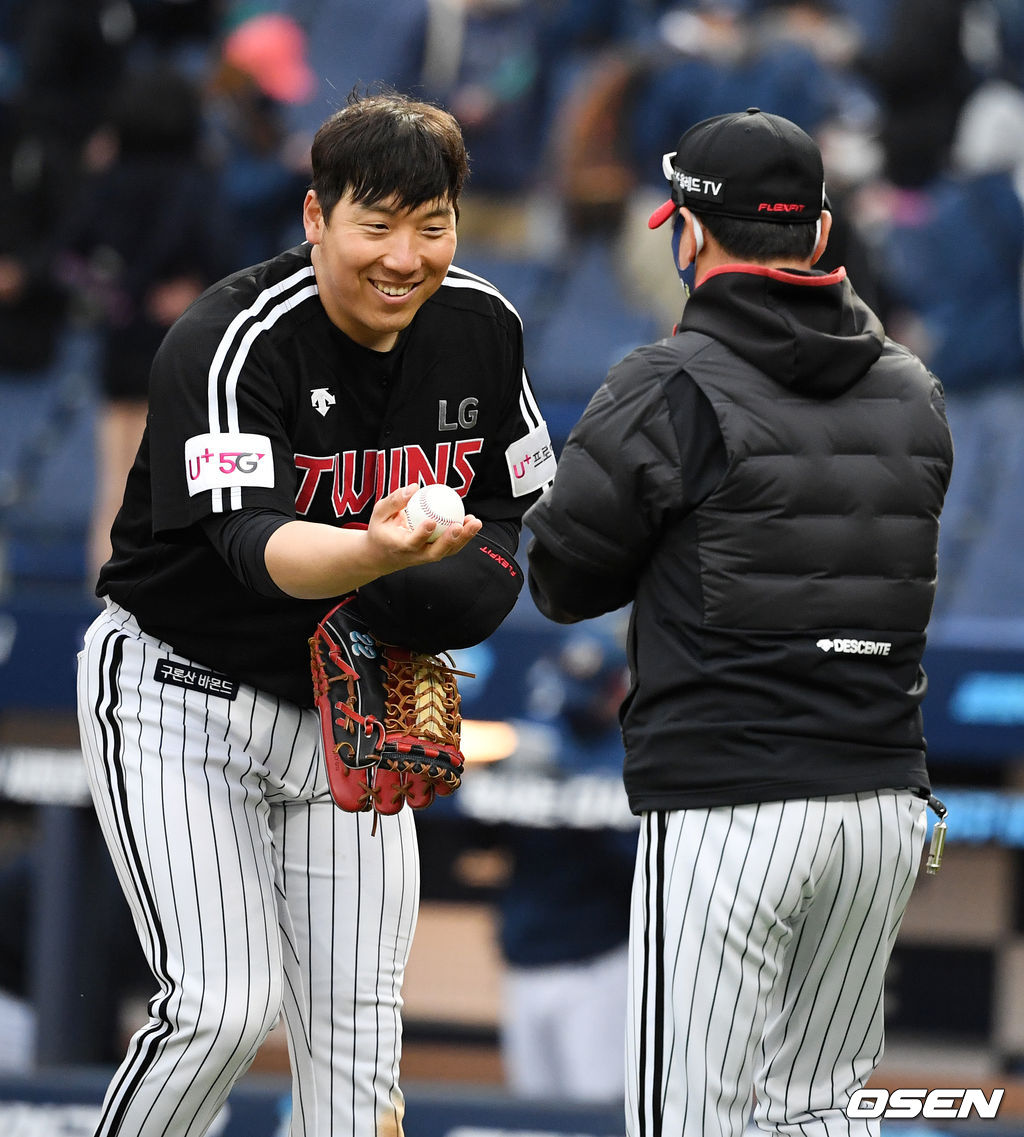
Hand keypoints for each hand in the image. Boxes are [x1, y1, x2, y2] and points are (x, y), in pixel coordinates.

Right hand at [366, 484, 481, 569]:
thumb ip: (395, 500)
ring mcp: (427, 557)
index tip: (431, 521)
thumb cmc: (381, 530)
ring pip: (448, 551)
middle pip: (436, 552)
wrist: (381, 556)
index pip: (412, 542)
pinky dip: (464, 536)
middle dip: (450, 540)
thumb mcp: (379, 513)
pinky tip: (471, 521)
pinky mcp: (435, 555)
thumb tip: (415, 487)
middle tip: (459, 526)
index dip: (422, 534)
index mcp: (399, 546)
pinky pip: (452, 546)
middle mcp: (415, 555)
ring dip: (464, 538)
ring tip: (475, 522)